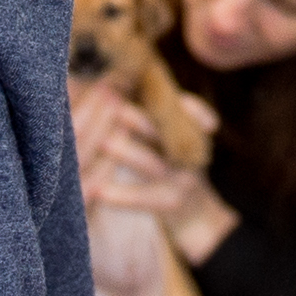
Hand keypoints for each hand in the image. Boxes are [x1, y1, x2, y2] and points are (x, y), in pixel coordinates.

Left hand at [72, 80, 232, 261]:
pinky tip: (99, 192)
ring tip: (102, 142)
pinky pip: (146, 198)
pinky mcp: (173, 203)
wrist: (195, 214)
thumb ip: (155, 114)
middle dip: (134, 116)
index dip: (155, 95)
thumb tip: (110, 83)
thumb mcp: (169, 137)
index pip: (181, 107)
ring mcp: (183, 178)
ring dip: (126, 151)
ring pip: (152, 163)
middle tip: (108, 104)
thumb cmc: (170, 166)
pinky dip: (123, 196)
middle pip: (161, 130)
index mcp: (188, 130)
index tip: (122, 82)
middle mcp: (189, 151)